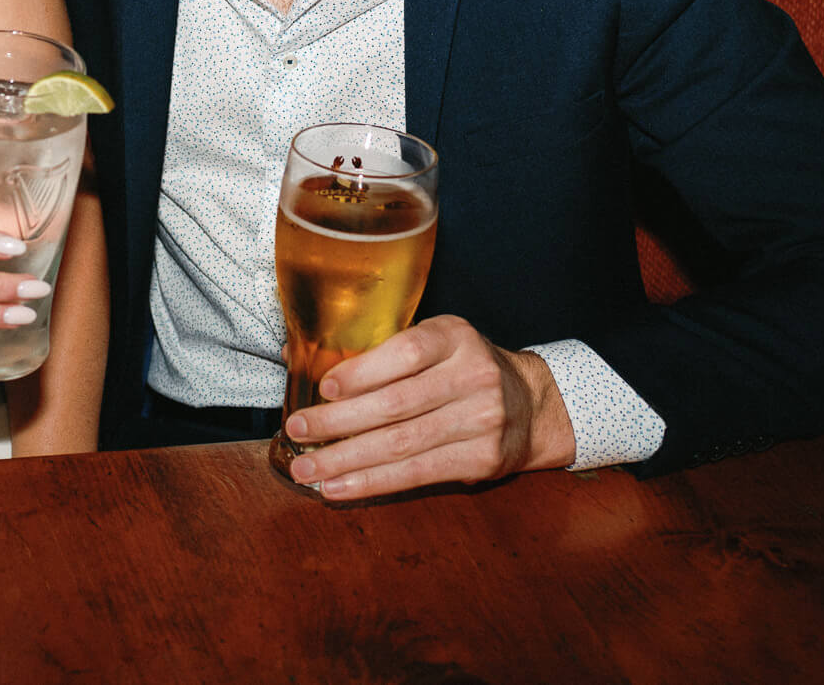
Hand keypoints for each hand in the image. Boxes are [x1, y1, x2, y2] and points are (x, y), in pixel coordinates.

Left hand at [283, 315, 575, 499]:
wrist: (529, 404)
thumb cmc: (460, 368)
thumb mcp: (434, 342)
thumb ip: (378, 351)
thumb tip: (294, 356)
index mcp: (455, 336)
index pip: (406, 352)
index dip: (363, 372)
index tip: (324, 389)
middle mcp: (473, 376)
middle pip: (396, 405)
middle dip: (338, 422)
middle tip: (296, 430)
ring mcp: (482, 420)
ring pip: (401, 445)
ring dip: (346, 460)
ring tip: (306, 468)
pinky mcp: (482, 459)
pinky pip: (417, 475)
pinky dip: (372, 483)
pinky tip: (339, 487)